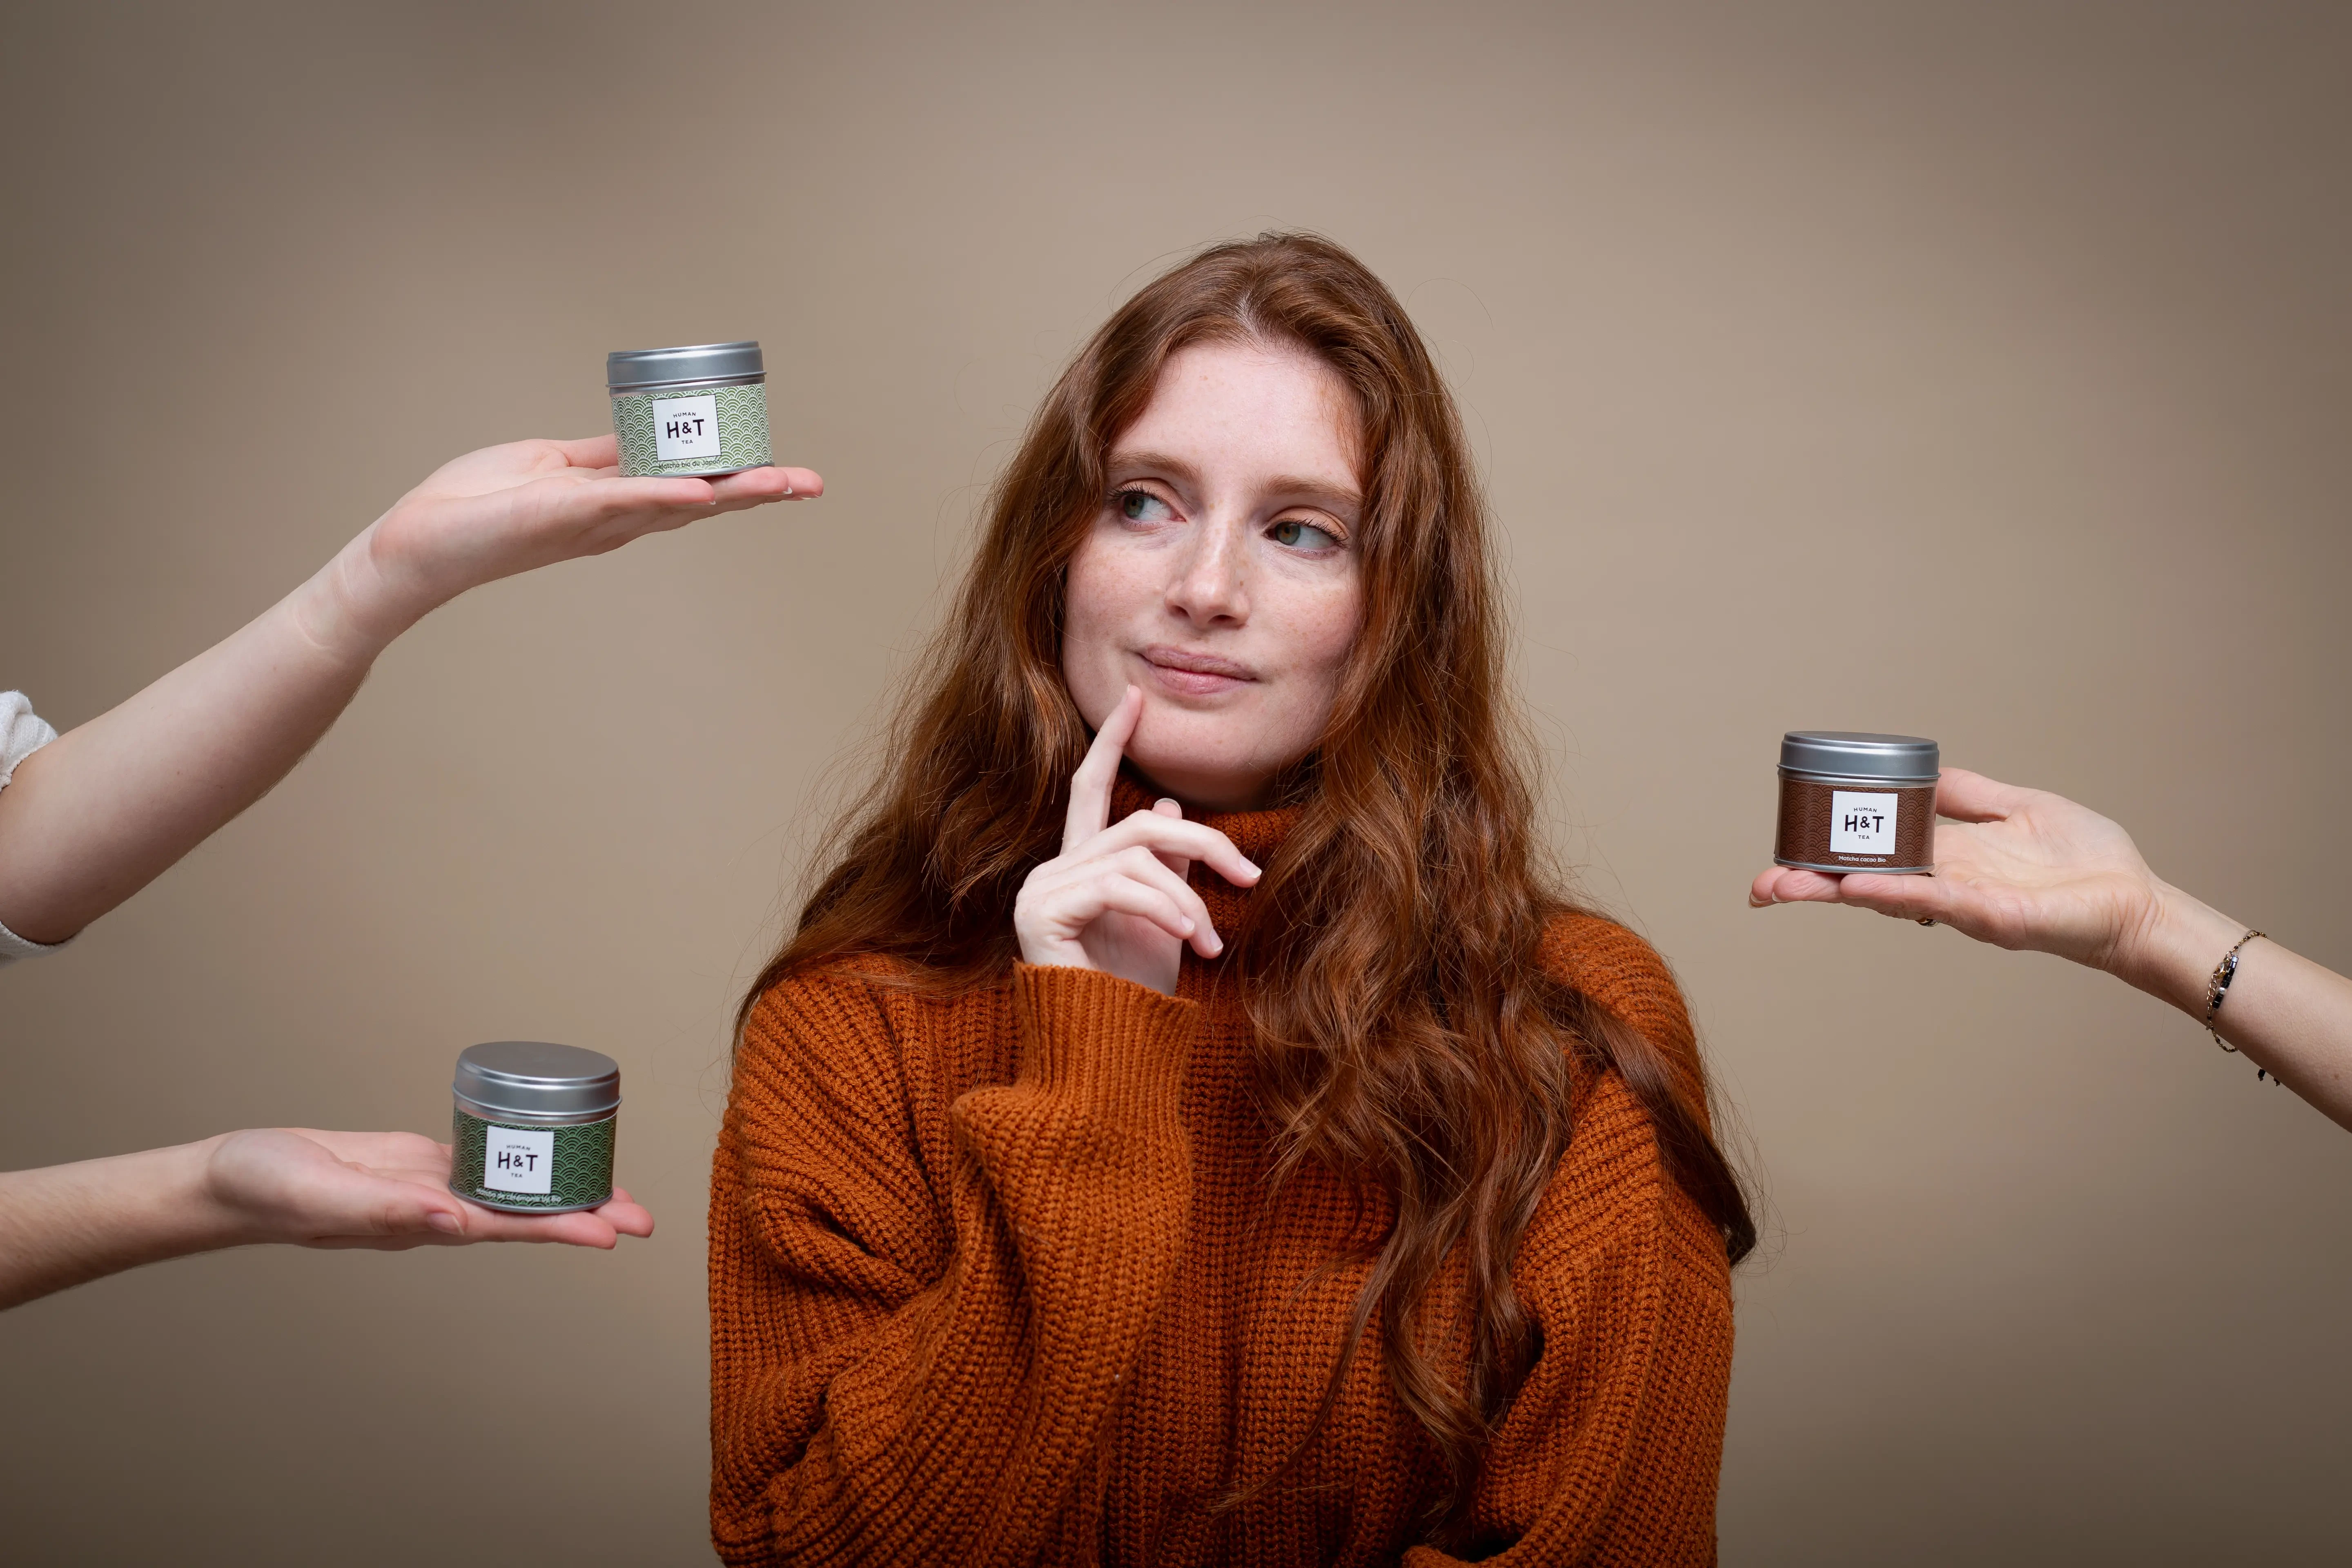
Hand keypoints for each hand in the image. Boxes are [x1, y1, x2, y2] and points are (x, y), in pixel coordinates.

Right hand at [205, 1128, 655, 1250]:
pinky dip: (520, 1160)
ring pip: (509, 1189)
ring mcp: (429, 1188)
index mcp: (419, 1223)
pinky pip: (481, 1162)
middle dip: (582, 1214)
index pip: (506, 1228)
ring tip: (615, 1189)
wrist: (232, 1178)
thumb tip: (446, 1218)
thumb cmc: (268, 1190)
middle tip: (643, 1218)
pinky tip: (550, 1156)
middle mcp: (435, 1211)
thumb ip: (383, 1209)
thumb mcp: (324, 1194)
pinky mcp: (418, 1163)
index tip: (611, 1233)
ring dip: (559, 1189)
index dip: (560, 1229)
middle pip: (523, 1214)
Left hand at [321, 435, 823, 652]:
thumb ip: (598, 459)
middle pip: (701, 503)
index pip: (691, 488)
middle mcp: (615, 519)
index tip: (785, 473)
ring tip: (782, 484)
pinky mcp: (565, 514)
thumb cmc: (473, 507)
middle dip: (759, 492)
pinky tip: (702, 493)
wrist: (419, 544)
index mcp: (614, 504)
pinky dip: (664, 496)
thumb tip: (638, 438)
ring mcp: (594, 520)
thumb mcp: (550, 467)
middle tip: (812, 484)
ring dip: (732, 495)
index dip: (740, 480)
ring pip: (677, 504)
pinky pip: (625, 502)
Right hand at [1013, 686, 1260, 993]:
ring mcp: (1040, 891)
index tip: (1135, 698)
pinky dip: (1162, 908)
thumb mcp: (1165, 923)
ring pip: (1132, 854)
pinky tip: (1189, 939)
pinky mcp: (1040, 914)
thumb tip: (1164, 802)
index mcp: (1079, 868)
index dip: (1111, 742)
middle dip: (1201, 841)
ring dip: (1185, 896)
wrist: (1107, 1060)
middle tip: (1250, 873)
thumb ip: (1163, 867)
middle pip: (1135, 822)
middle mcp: (1052, 871)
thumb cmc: (1134, 999)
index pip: (1089, 788)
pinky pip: (1116, 885)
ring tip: (1210, 943)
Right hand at [1749, 767, 2164, 973]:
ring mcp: (1961, 902)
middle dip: (1807, 884)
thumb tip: (1921, 775)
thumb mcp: (2017, 806)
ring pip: (1883, 894)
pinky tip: (1854, 888)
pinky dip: (1890, 892)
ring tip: (1783, 886)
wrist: (2134, 899)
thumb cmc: (2086, 861)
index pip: (1873, 855)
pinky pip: (1932, 899)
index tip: (1784, 853)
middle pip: (1862, 882)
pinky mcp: (1989, 914)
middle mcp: (1943, 882)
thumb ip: (1966, 793)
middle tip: (1760, 886)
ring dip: (1832, 891)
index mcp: (1945, 856)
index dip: (1827, 856)